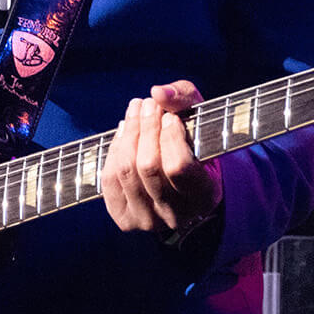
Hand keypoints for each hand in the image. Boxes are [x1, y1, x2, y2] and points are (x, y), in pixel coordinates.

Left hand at [100, 81, 223, 237]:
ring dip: (128, 134)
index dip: (169, 136)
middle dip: (145, 128)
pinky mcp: (124, 219)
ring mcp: (148, 220)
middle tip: (146, 104)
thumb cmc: (195, 146)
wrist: (183, 187)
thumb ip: (184, 99)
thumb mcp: (201, 119)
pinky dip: (114, 151)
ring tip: (134, 113)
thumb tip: (158, 92)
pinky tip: (124, 133)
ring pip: (126, 171)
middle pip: (148, 166)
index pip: (179, 167)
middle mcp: (176, 215)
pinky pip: (110, 179)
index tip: (169, 117)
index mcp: (203, 196)